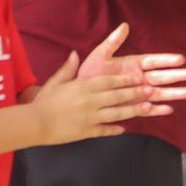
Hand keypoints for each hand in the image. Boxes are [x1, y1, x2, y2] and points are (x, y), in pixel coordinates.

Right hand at [29, 46, 182, 143]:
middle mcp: (90, 101)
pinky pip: (105, 130)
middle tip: (150, 90)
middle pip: (117, 96)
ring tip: (147, 108)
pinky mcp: (87, 132)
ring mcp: (90, 117)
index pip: (109, 81)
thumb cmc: (44, 102)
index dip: (125, 79)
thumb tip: (76, 54)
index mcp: (83, 86)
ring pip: (117, 113)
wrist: (35, 123)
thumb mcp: (56, 82)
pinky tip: (124, 128)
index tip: (137, 78)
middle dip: (135, 93)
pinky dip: (115, 129)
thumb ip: (68, 69)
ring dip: (133, 110)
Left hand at [77, 22, 185, 102]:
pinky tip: (170, 109)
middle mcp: (139, 78)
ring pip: (159, 93)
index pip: (153, 61)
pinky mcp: (133, 106)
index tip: (181, 59)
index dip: (167, 60)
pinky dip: (158, 109)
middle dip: (176, 76)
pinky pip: (148, 108)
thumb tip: (124, 26)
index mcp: (133, 64)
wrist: (80, 94)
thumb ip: (112, 42)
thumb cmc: (89, 72)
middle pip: (161, 77)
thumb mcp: (100, 55)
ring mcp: (138, 93)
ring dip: (173, 93)